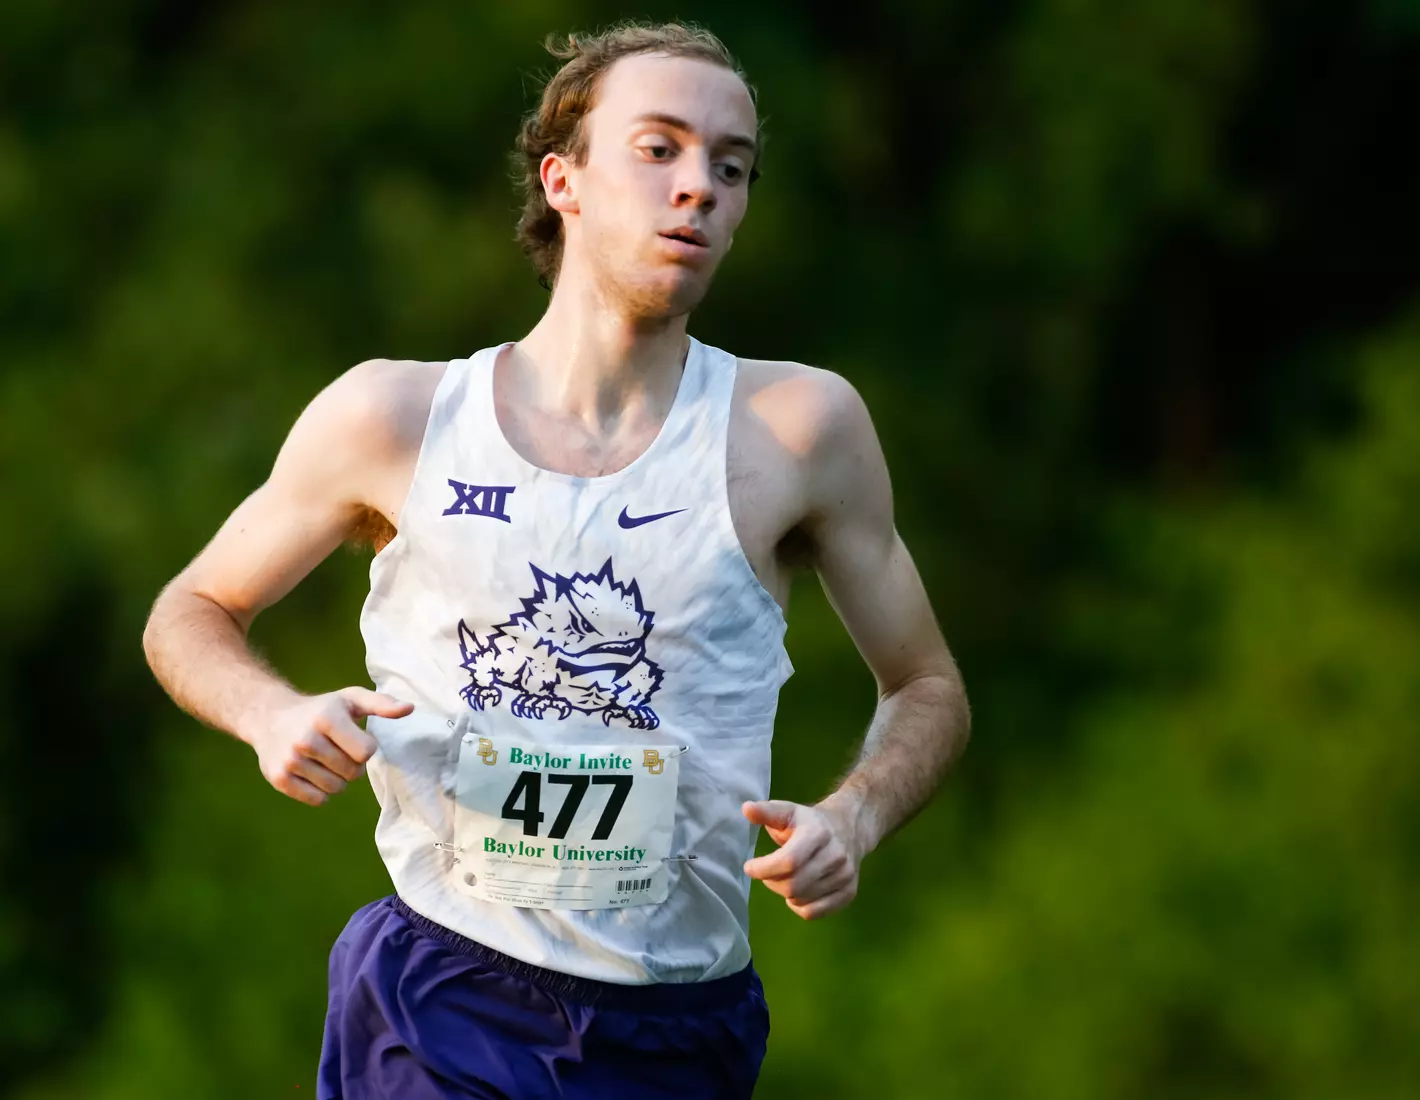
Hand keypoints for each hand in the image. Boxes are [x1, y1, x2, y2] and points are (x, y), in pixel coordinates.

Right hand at [249, 687, 412, 805]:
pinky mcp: (279, 779)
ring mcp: (290, 761)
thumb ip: (381, 704)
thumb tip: (409, 708)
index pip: (366, 752)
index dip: (365, 748)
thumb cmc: (320, 709)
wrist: (269, 717)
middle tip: (338, 751)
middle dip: (352, 765)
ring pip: (336, 789)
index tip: (353, 738)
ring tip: (325, 760)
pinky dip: (320, 792)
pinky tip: (312, 773)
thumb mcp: (350, 699)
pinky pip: (317, 800)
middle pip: (352, 773)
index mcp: (326, 718)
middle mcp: (306, 740)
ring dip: (337, 779)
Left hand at [741, 797, 864, 919]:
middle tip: (767, 874)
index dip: (764, 869)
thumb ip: (766, 812)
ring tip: (784, 878)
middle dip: (772, 882)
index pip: (789, 861)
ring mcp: (845, 876)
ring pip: (801, 900)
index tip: (749, 867)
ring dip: (785, 893)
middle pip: (793, 885)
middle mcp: (835, 856)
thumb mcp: (788, 811)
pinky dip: (799, 907)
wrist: (850, 828)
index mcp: (818, 833)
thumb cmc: (810, 822)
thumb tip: (746, 809)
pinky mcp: (849, 892)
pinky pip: (814, 912)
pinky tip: (798, 893)